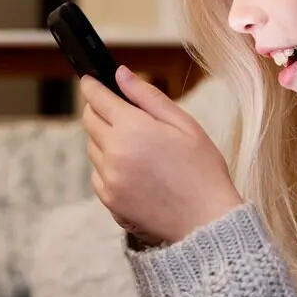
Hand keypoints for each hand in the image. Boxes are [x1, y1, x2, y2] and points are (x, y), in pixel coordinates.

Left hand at [80, 66, 243, 244]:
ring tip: (136, 146)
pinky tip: (134, 170)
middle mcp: (114, 154)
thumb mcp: (184, 124)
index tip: (89, 80)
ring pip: (93, 148)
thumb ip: (148, 96)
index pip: (98, 99)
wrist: (207, 222)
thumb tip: (120, 74)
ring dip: (105, 140)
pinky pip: (98, 175)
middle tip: (117, 111)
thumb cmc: (202, 171)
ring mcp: (109, 180)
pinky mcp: (110, 201)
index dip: (91, 85)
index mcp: (133, 129)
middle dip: (98, 110)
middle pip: (89, 121)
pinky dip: (108, 167)